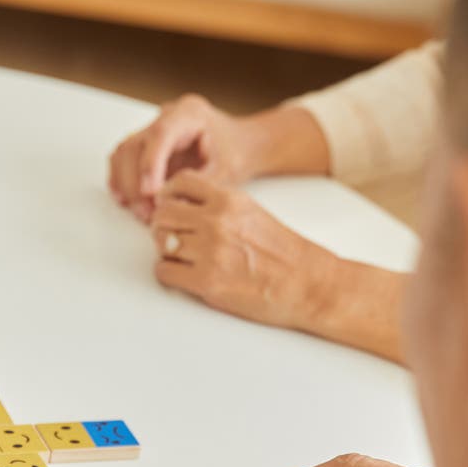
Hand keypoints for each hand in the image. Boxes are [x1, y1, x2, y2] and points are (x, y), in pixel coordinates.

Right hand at [109, 95, 252, 221]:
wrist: (240, 145)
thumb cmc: (236, 154)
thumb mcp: (225, 172)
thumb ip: (198, 186)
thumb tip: (170, 206)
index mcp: (189, 113)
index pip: (161, 134)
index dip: (150, 164)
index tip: (150, 193)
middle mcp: (166, 116)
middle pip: (135, 145)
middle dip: (135, 183)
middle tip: (147, 213)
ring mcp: (153, 128)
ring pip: (124, 153)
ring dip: (126, 185)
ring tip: (142, 213)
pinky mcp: (146, 144)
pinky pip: (124, 159)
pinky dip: (122, 181)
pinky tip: (128, 201)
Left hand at [151, 170, 337, 331]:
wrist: (306, 284)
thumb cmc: (282, 253)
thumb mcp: (251, 212)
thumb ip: (218, 205)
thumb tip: (181, 208)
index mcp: (229, 199)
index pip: (180, 182)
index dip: (168, 195)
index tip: (169, 206)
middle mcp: (217, 221)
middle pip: (163, 213)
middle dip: (162, 226)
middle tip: (171, 237)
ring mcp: (210, 251)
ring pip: (160, 242)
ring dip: (166, 251)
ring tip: (181, 258)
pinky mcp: (206, 281)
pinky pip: (164, 271)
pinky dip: (168, 274)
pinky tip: (183, 275)